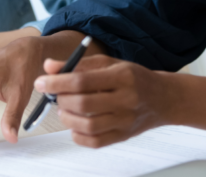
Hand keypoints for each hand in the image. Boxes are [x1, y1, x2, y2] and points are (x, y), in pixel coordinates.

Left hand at [36, 55, 174, 147]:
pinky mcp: (123, 136)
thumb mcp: (110, 63)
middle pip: (83, 104)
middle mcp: (126, 99)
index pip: (82, 81)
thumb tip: (49, 67)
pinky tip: (76, 124)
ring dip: (67, 118)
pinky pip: (94, 142)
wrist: (164, 98)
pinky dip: (78, 135)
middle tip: (55, 94)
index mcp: (122, 76)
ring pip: (87, 125)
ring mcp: (125, 121)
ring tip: (65, 108)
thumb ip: (78, 64)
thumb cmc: (134, 78)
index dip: (57, 82)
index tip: (41, 82)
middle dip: (61, 99)